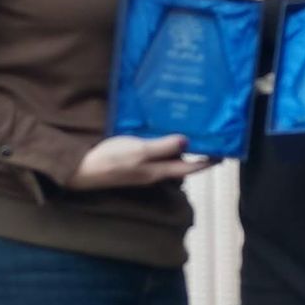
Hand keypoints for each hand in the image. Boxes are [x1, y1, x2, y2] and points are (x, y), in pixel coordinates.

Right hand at [69, 133, 212, 190]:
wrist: (81, 170)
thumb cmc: (110, 160)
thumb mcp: (139, 150)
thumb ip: (163, 147)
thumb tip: (187, 142)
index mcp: (158, 171)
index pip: (190, 168)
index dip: (207, 162)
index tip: (223, 152)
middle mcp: (153, 172)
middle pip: (181, 165)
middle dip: (195, 154)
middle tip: (208, 137)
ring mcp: (142, 169)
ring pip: (168, 160)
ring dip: (179, 149)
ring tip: (187, 131)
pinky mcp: (131, 164)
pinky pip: (154, 156)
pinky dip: (162, 146)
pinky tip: (159, 134)